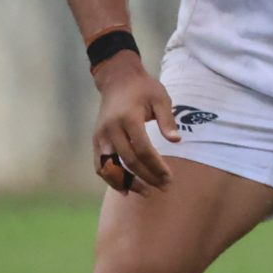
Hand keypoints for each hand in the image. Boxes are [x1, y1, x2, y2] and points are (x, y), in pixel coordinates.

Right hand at [91, 53, 176, 192]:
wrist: (118, 80)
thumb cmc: (144, 89)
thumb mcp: (161, 99)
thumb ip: (168, 120)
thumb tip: (176, 141)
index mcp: (128, 119)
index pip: (143, 150)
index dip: (156, 166)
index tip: (170, 177)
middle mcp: (111, 129)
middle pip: (128, 160)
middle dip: (147, 177)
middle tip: (164, 187)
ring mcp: (100, 135)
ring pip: (110, 166)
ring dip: (127, 182)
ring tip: (146, 192)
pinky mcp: (96, 139)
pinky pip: (100, 164)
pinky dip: (110, 178)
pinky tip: (124, 189)